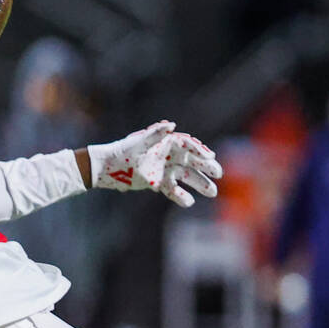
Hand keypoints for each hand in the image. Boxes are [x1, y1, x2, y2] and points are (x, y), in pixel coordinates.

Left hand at [89, 120, 222, 207]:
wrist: (110, 167)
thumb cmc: (124, 151)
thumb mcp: (140, 142)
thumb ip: (156, 134)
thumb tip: (171, 125)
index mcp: (167, 143)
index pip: (189, 146)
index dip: (201, 150)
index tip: (210, 157)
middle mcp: (169, 156)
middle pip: (193, 162)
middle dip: (206, 168)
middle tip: (219, 174)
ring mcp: (165, 170)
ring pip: (187, 177)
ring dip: (200, 184)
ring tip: (212, 192)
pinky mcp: (159, 183)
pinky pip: (173, 190)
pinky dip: (181, 196)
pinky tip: (189, 202)